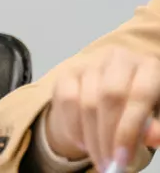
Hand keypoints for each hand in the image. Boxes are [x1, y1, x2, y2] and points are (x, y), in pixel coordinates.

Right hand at [45, 46, 159, 170]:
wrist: (113, 95)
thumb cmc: (142, 109)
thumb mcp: (156, 118)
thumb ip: (156, 127)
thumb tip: (154, 136)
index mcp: (148, 66)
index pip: (139, 94)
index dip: (129, 128)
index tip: (122, 159)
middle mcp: (119, 57)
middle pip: (109, 96)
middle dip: (108, 137)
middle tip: (109, 165)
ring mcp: (91, 62)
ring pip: (86, 103)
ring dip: (92, 139)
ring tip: (100, 160)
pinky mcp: (69, 72)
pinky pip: (67, 101)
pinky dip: (75, 128)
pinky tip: (85, 141)